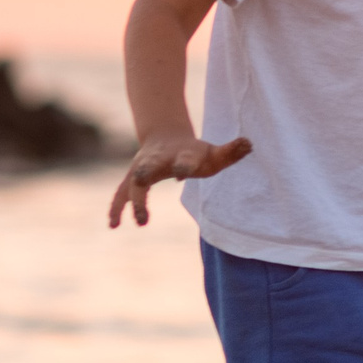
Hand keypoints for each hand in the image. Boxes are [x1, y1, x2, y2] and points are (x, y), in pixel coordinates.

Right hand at [107, 133, 252, 227]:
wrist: (165, 136)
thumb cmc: (194, 152)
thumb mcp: (213, 152)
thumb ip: (230, 151)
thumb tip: (249, 144)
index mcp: (181, 154)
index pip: (185, 159)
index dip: (185, 164)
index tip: (183, 173)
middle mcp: (157, 160)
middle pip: (149, 166)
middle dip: (145, 173)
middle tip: (141, 182)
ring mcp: (141, 169)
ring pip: (131, 184)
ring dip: (131, 200)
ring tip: (132, 220)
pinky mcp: (132, 181)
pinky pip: (120, 195)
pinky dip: (116, 209)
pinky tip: (112, 226)